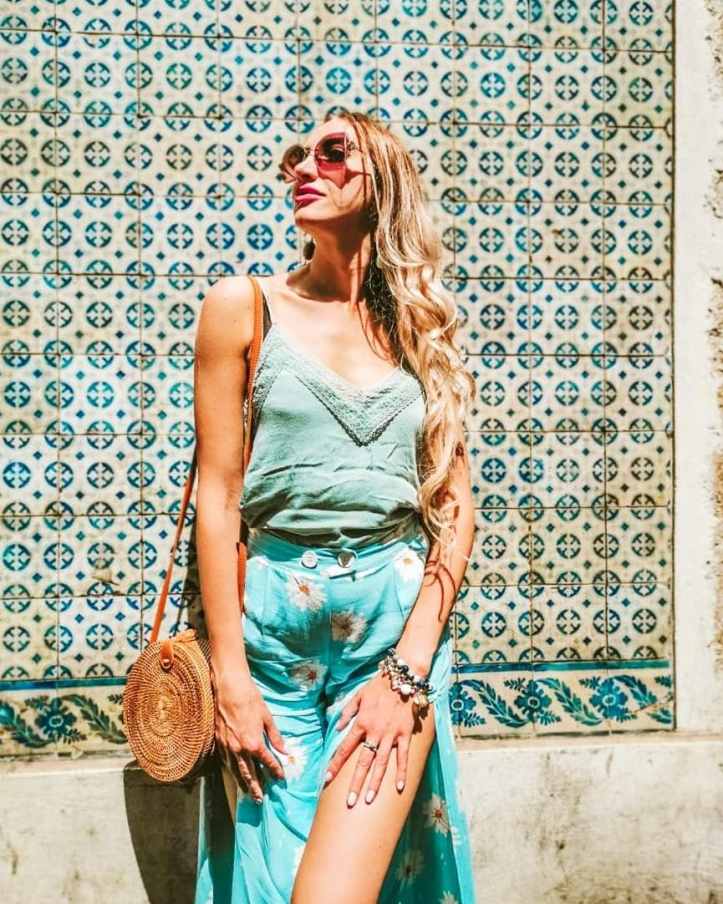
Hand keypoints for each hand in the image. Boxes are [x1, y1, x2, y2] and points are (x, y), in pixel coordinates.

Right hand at [210, 662, 287, 802]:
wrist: (229, 689)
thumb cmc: (251, 700)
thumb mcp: (267, 717)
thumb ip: (275, 737)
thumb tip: (284, 750)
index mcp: (254, 743)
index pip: (267, 762)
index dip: (275, 770)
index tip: (281, 778)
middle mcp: (240, 749)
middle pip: (249, 774)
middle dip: (256, 788)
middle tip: (260, 800)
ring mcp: (228, 747)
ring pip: (235, 771)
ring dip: (243, 784)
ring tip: (248, 795)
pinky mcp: (219, 742)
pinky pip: (226, 762)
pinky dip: (232, 772)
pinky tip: (235, 776)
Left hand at [323, 671, 423, 806]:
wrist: (401, 678)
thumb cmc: (378, 687)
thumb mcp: (357, 696)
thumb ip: (347, 712)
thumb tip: (338, 728)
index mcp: (360, 723)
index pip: (344, 748)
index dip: (335, 764)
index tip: (327, 779)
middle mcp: (374, 732)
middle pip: (362, 762)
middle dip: (355, 783)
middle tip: (350, 802)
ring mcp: (390, 735)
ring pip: (381, 763)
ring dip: (375, 783)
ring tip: (369, 800)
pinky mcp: (405, 735)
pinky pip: (403, 756)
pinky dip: (401, 772)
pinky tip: (399, 787)